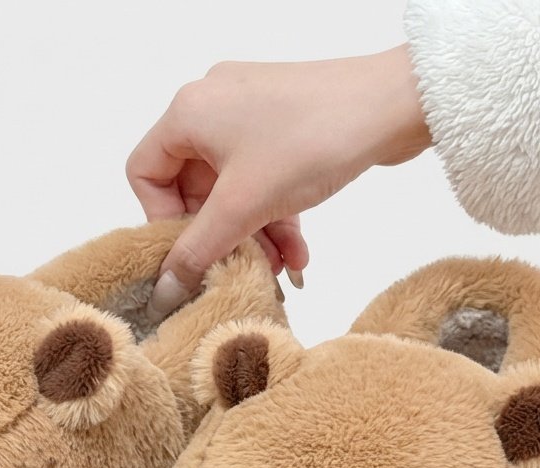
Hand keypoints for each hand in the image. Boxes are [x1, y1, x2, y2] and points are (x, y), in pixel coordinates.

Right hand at [126, 45, 430, 318]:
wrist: (395, 106)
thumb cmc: (312, 140)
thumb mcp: (244, 206)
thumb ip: (198, 250)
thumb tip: (164, 289)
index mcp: (188, 113)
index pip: (145, 173)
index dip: (162, 220)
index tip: (191, 252)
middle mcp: (213, 106)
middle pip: (191, 188)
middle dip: (219, 236)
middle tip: (241, 269)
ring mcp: (250, 113)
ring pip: (232, 190)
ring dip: (252, 235)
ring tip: (279, 268)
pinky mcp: (284, 125)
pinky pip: (262, 179)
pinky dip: (274, 216)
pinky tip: (299, 252)